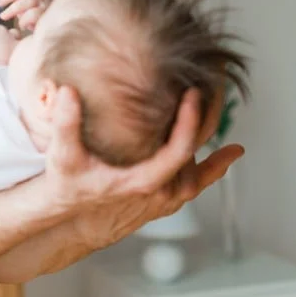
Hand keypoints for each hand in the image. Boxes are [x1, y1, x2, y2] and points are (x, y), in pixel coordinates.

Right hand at [44, 85, 242, 245]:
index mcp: (142, 180)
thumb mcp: (63, 155)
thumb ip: (65, 124)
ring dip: (211, 131)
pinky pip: (198, 179)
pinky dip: (216, 165)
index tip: (193, 93)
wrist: (69, 215)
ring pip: (200, 162)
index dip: (189, 121)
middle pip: (197, 150)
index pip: (179, 150)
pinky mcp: (164, 193)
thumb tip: (67, 92)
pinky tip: (232, 151)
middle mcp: (160, 190)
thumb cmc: (67, 185)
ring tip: (219, 99)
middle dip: (208, 115)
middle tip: (214, 81)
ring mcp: (165, 194)